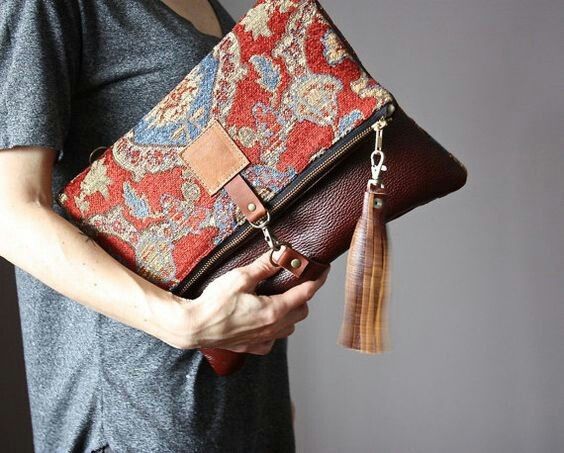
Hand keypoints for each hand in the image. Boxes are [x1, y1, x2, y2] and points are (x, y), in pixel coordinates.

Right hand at [147, 250, 329, 353]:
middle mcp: (272, 328)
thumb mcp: (240, 277)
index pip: (305, 294)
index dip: (317, 281)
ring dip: (290, 313)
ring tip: (279, 299)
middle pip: (301, 312)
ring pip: (289, 327)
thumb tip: (282, 254)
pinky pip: (273, 339)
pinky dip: (275, 329)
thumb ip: (264, 266)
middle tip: (295, 282)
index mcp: (273, 310)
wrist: (193, 327)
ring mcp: (263, 339)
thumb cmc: (214, 303)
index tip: (323, 272)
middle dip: (303, 296)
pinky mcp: (252, 347)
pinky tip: (264, 319)